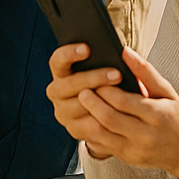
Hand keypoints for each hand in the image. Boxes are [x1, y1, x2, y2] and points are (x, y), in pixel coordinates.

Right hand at [46, 42, 131, 156]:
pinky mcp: (73, 129)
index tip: (87, 48)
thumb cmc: (107, 79)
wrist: (109, 108)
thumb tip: (121, 51)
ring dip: (100, 101)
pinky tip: (116, 115)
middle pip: (69, 84)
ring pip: (78, 107)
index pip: (58, 60)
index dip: (70, 53)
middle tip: (117, 74)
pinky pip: (86, 127)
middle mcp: (57, 92)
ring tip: (121, 96)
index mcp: (60, 71)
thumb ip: (106, 56)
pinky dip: (101, 121)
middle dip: (94, 78)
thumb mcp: (103, 65)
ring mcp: (63, 112)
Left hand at [50, 45, 178, 178]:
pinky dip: (92, 132)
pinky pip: (103, 145)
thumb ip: (145, 71)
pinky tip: (87, 119)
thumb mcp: (166, 91)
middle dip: (93, 103)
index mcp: (157, 115)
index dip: (107, 89)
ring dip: (88, 118)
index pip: (125, 102)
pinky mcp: (127, 158)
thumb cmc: (174, 115)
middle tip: (82, 89)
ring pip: (103, 135)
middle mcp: (146, 136)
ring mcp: (135, 150)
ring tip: (81, 103)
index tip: (96, 77)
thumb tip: (124, 51)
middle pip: (110, 119)